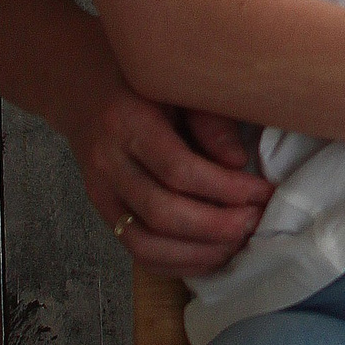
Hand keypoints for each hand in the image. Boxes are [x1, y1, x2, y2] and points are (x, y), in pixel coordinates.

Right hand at [61, 66, 271, 274]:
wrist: (83, 88)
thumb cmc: (142, 81)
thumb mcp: (177, 83)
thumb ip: (208, 120)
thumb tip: (239, 162)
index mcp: (129, 121)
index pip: (178, 169)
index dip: (224, 188)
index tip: (261, 192)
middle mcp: (108, 162)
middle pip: (162, 212)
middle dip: (215, 226)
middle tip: (254, 222)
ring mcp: (100, 193)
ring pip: (145, 243)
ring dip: (196, 253)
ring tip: (237, 243)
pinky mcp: (102, 212)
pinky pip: (135, 251)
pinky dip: (174, 263)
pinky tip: (208, 257)